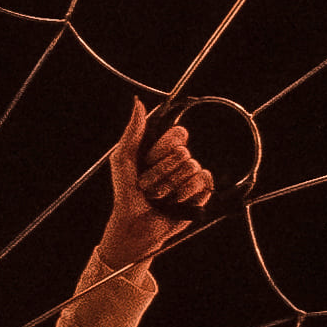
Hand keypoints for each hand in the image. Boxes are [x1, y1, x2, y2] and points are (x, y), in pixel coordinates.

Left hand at [94, 101, 212, 261]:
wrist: (135, 224)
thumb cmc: (126, 193)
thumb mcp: (123, 159)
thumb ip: (132, 132)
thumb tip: (137, 102)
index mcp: (163, 149)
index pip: (178, 133)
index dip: (163, 147)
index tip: (148, 160)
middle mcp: (179, 160)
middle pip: (183, 153)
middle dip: (161, 172)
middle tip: (149, 185)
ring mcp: (191, 176)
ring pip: (192, 167)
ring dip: (170, 185)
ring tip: (159, 196)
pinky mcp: (201, 192)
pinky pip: (204, 180)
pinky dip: (187, 191)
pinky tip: (176, 200)